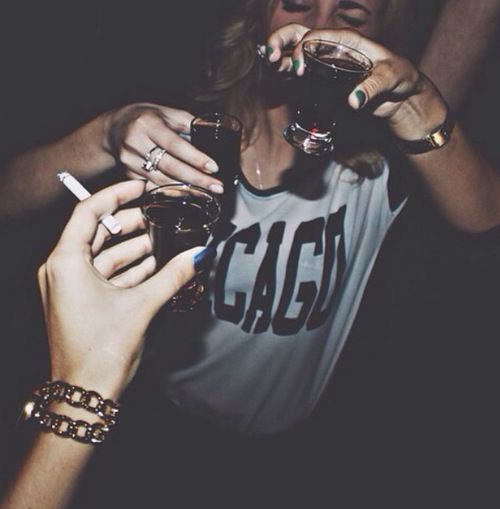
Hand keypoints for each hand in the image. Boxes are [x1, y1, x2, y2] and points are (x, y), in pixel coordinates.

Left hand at [37, 180, 213, 397]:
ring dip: (134, 248)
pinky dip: (129, 268)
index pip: (88, 211)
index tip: (141, 186)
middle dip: (130, 223)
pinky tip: (155, 265)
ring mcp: (70, 286)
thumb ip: (173, 275)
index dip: (116, 194)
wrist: (84, 394)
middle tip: (160, 215)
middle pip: (98, 232)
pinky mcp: (81, 300)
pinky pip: (106, 274)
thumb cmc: (101, 351)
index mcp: (66, 263)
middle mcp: (62, 270)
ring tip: (164, 240)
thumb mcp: (142, 306)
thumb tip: (200, 254)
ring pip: (104, 254)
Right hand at [102, 103, 223, 193]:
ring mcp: (130, 161)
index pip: (175, 144)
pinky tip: (188, 196)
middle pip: (170, 167)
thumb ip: (187, 122)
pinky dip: (172, 193)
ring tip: (208, 194)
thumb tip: (211, 132)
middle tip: (217, 187)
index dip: (195, 158)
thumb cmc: (145, 118)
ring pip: (162, 181)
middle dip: (196, 179)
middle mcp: (136, 143)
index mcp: (148, 124)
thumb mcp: (165, 112)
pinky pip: (153, 187)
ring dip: (187, 190)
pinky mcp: (129, 175)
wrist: (114, 127)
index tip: (214, 167)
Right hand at [265, 25, 447, 140]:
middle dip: (280, 41)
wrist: (400, 97)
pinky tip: (276, 76)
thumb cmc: (400, 78)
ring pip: (294, 52)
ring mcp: (325, 64)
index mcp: (346, 40)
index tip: (298, 69)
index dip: (301, 48)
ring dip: (278, 56)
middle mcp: (332, 48)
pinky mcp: (323, 80)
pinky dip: (285, 72)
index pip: (316, 36)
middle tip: (270, 57)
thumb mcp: (392, 78)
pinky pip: (300, 73)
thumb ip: (373, 87)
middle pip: (298, 35)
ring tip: (269, 65)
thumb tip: (352, 102)